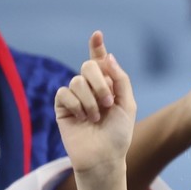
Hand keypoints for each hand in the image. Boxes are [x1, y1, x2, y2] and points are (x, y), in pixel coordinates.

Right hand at [55, 31, 135, 177]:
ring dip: (91, 100)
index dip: (97, 48)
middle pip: (88, 67)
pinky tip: (82, 118)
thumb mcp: (128, 105)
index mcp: (108, 86)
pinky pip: (65, 93)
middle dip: (101, 83)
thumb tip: (108, 57)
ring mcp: (75, 97)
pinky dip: (77, 105)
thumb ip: (121, 80)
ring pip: (77, 81)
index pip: (100, 62)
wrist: (104, 156)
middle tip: (109, 103)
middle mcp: (91, 88)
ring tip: (97, 117)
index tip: (97, 34)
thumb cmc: (118, 134)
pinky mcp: (62, 106)